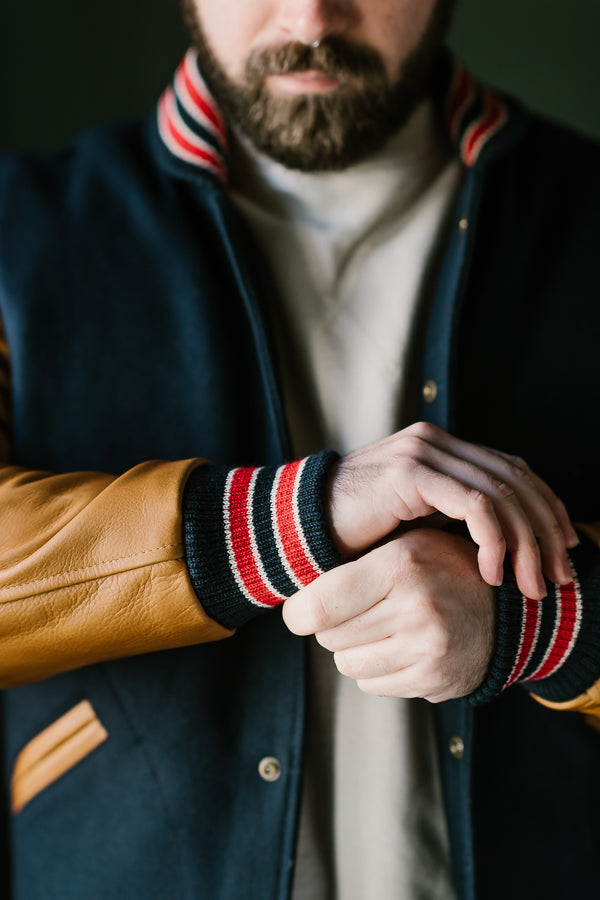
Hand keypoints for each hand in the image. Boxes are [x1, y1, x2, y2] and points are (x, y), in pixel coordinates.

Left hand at [283, 529, 494, 702]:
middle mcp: (415, 605)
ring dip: (354, 650)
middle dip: (332, 626)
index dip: (299, 612)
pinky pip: (372, 684)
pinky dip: (377, 670)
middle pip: (329, 635)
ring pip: (347, 663)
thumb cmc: (443, 568)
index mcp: (401, 563)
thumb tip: (294, 593)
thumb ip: (358, 561)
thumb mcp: (407, 544)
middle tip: (355, 612)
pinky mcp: (434, 679)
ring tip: (381, 628)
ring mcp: (428, 647)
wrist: (510, 608)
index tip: (299, 612)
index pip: (320, 605)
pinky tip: (401, 648)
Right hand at [327, 421, 577, 599]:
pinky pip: (471, 505)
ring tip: (532, 585)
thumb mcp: (415, 521)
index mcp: (442, 447)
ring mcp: (423, 452)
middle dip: (545, 530)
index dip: (547, 508)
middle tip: (561, 575)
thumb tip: (502, 542)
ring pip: (501, 493)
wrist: (302, 527)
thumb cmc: (355, 531)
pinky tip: (493, 572)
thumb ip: (452, 516)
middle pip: (515, 479)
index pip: (513, 470)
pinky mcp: (410, 474)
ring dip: (525, 543)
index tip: (565, 549)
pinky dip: (493, 540)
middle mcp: (436, 441)